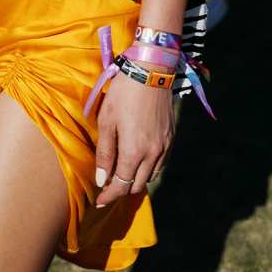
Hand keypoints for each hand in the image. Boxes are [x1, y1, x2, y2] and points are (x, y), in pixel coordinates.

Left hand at [94, 73, 174, 206]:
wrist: (151, 70)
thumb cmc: (123, 93)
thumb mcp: (107, 120)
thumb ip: (105, 152)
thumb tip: (102, 179)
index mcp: (134, 151)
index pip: (122, 184)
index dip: (110, 195)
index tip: (100, 201)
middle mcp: (152, 154)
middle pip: (138, 185)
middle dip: (122, 190)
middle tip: (109, 187)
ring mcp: (164, 146)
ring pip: (151, 175)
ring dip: (137, 180)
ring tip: (123, 174)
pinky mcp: (171, 137)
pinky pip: (161, 163)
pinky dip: (149, 169)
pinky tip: (140, 161)